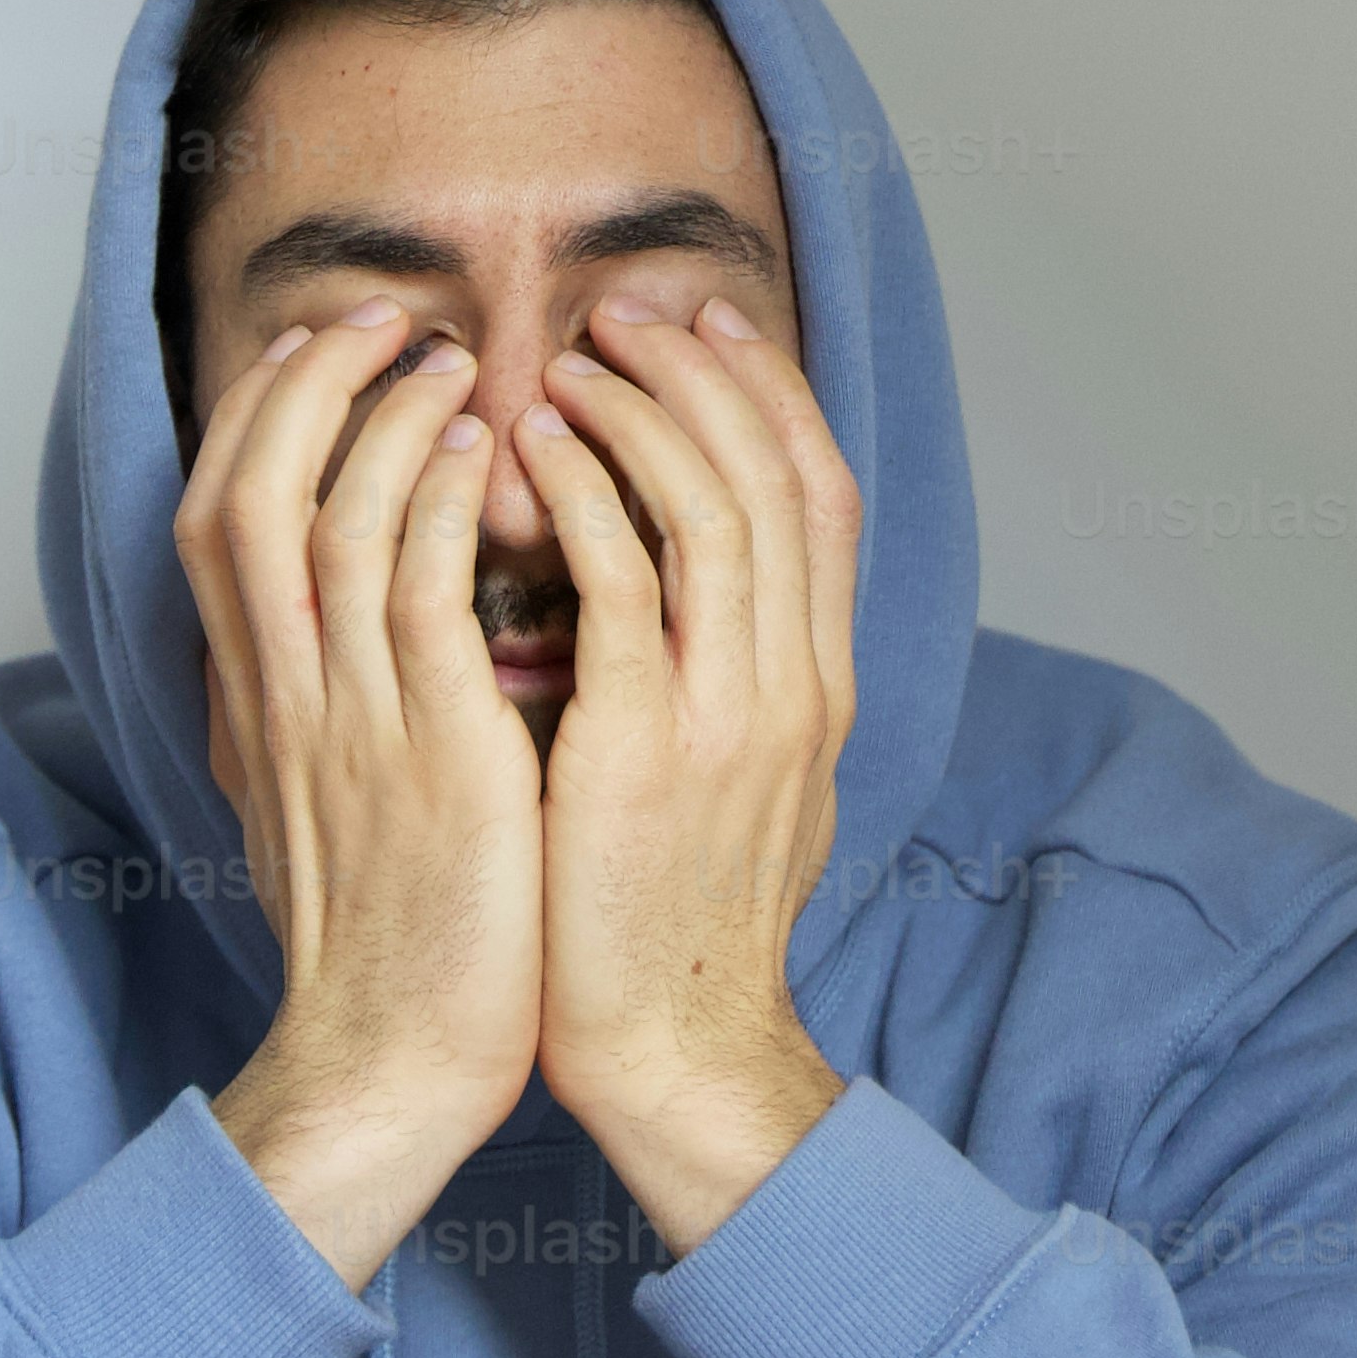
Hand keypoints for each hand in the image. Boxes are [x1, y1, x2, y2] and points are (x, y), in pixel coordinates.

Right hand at [180, 302, 545, 1286]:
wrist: (394, 1060)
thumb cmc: (384, 942)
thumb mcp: (320, 807)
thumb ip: (314, 711)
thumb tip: (317, 643)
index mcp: (257, 703)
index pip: (215, 517)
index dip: (256, 419)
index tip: (311, 352)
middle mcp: (284, 696)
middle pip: (245, 487)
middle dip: (305, 384)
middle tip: (380, 320)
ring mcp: (349, 719)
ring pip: (324, 515)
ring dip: (381, 416)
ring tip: (450, 359)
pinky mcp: (430, 752)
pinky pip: (414, 590)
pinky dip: (436, 499)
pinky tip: (480, 447)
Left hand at [514, 296, 860, 1252]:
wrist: (674, 1051)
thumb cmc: (671, 925)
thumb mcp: (736, 788)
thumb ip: (725, 684)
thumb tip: (691, 598)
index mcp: (817, 690)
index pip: (823, 498)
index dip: (770, 397)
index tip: (710, 328)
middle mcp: (793, 686)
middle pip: (778, 476)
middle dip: (708, 372)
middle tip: (635, 306)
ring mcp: (728, 716)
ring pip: (713, 506)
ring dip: (643, 412)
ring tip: (574, 355)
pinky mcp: (645, 750)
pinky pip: (625, 583)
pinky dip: (587, 495)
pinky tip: (533, 447)